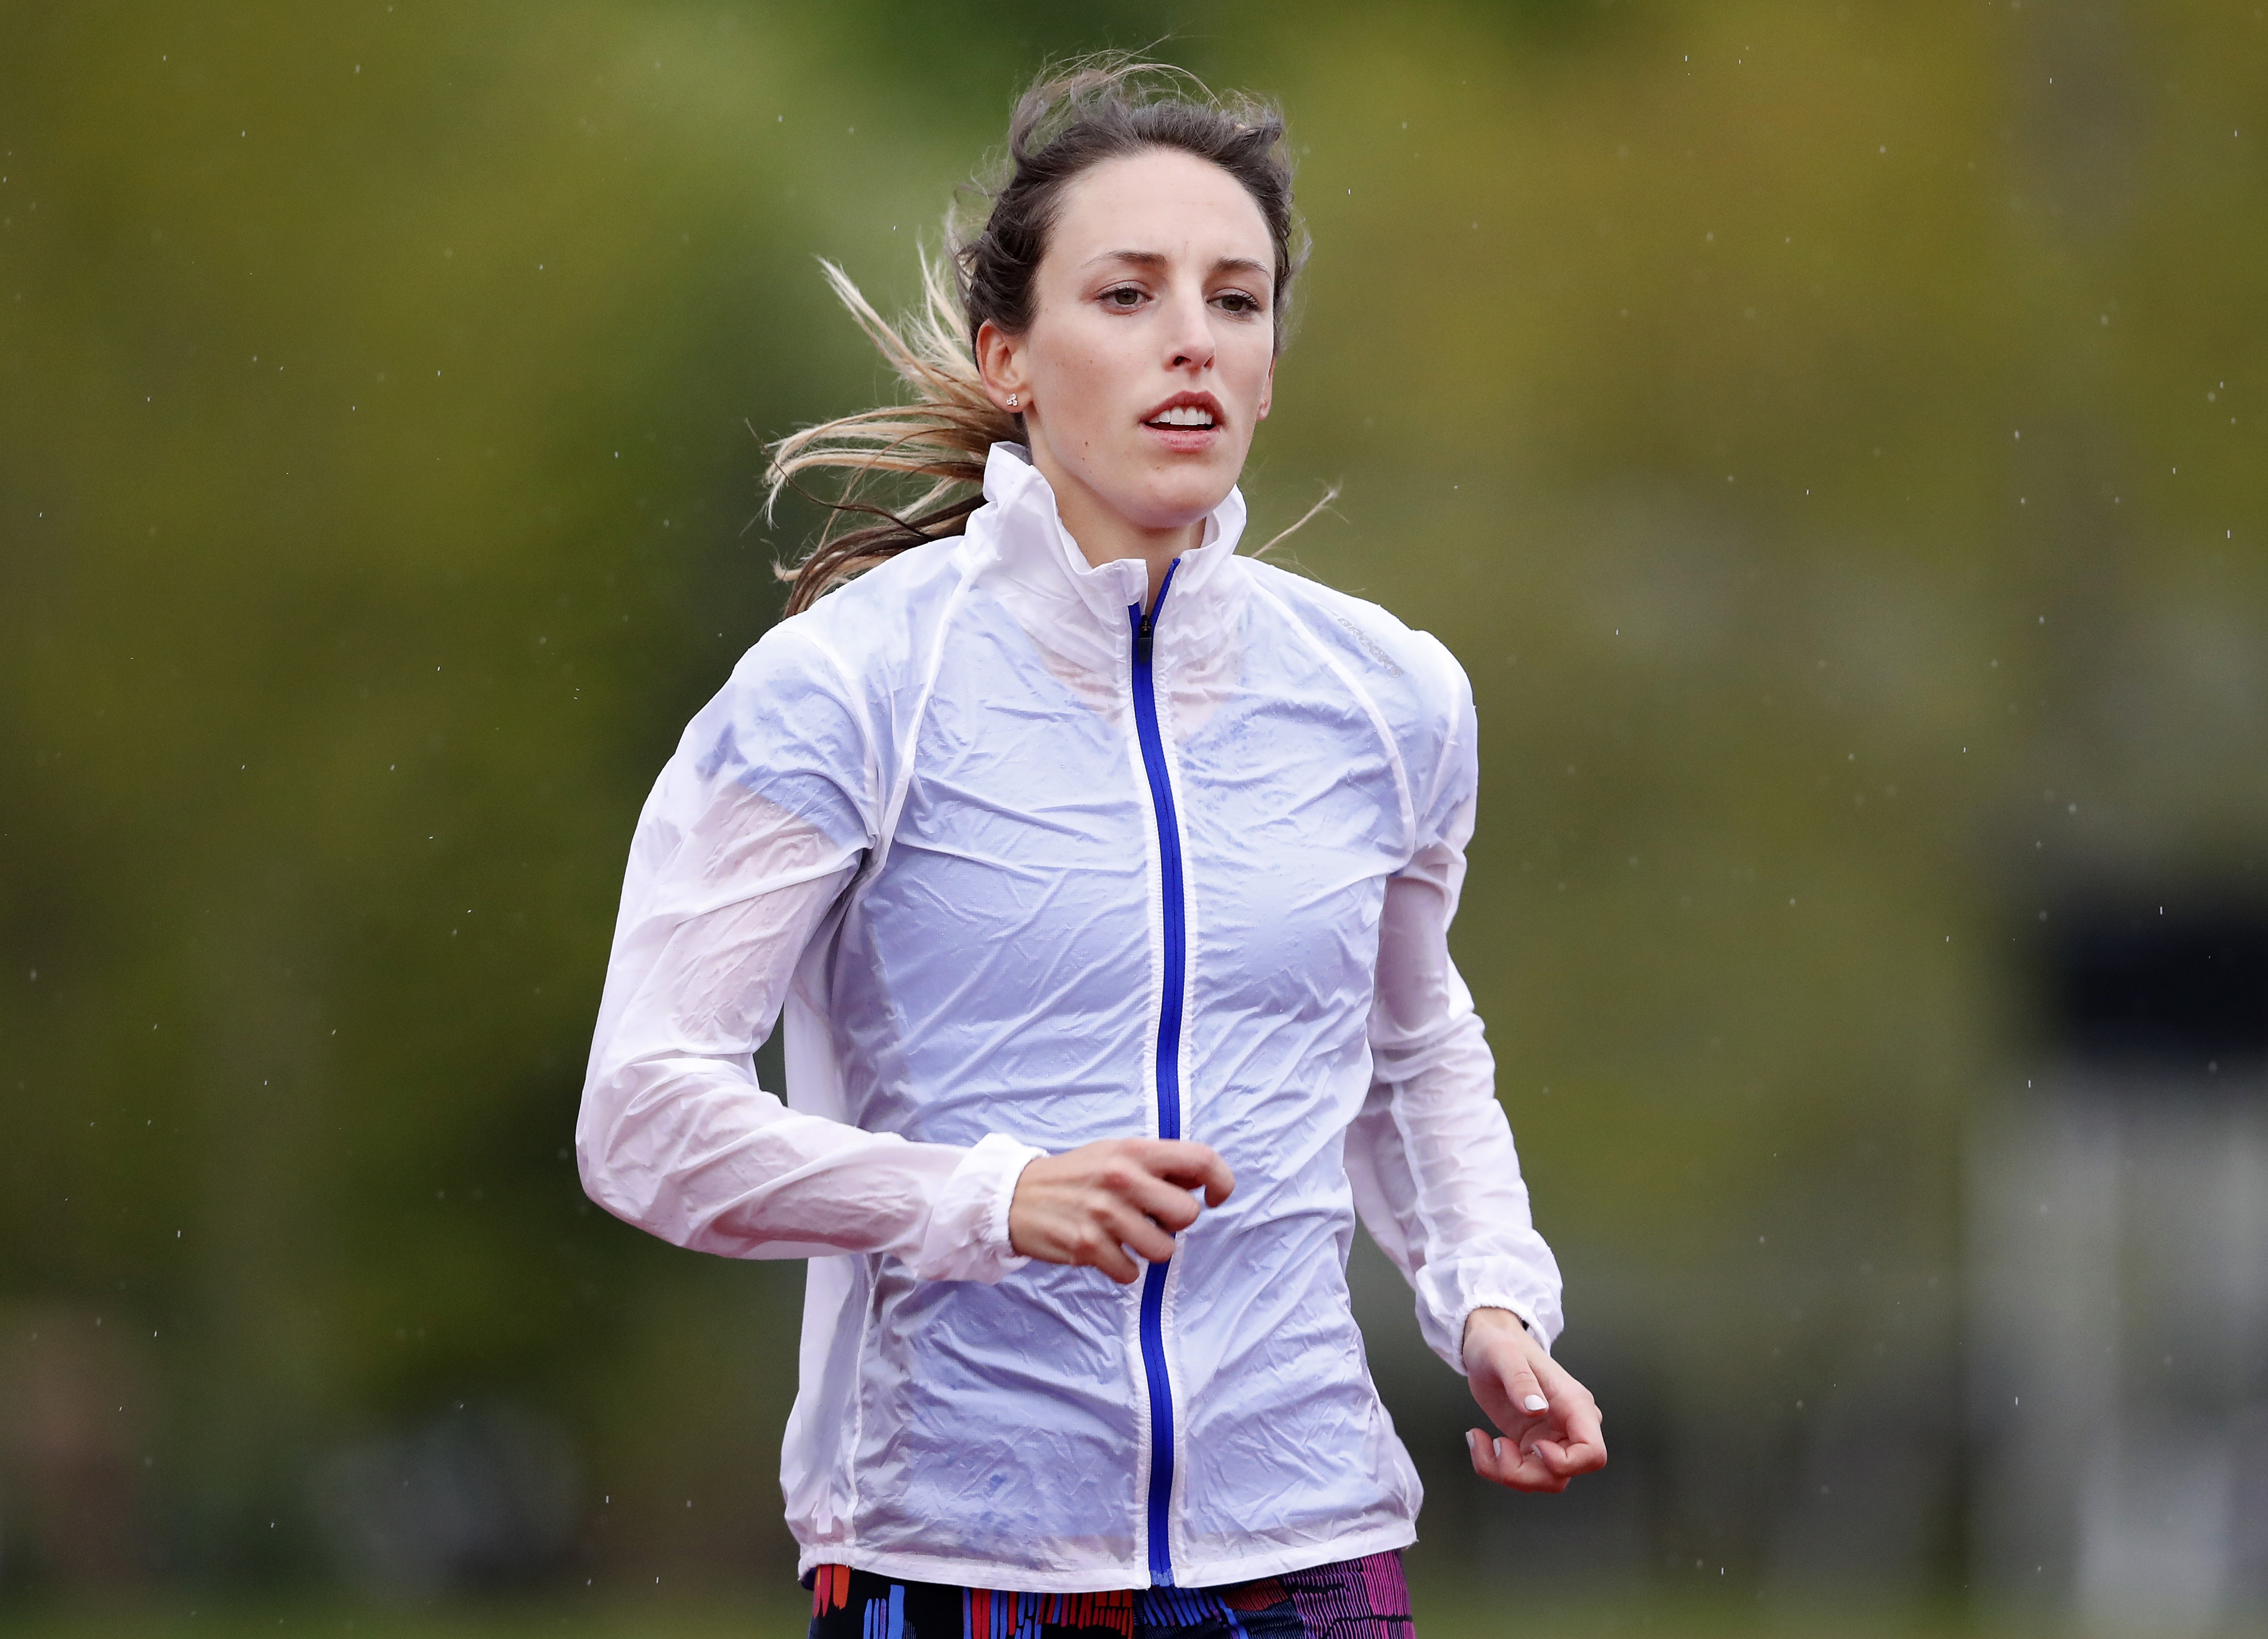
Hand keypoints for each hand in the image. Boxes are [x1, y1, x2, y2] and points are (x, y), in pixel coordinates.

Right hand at [1007, 1138, 1234, 1283]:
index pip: (1201, 1159)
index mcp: (1134, 1150)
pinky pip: (1132, 1273)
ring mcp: (1104, 1214)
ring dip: (1150, 1249)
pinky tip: (1106, 1250)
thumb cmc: (1076, 1176)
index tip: (1215, 1197)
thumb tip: (1202, 1183)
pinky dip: (1123, 1268)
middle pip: (1187, 1214)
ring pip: (1163, 1250)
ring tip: (1126, 1235)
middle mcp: (1122, 1179)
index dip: (1221, 1181)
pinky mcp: (1087, 1246)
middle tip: (1151, 1217)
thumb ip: (1159, 1165)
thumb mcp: (1116, 1153)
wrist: (1014, 1196)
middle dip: (1175, 1223)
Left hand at [1460, 1307, 1606, 1491]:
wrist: (1488, 1343)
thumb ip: (1520, 1380)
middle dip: (1524, 1474)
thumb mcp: (1503, 1354)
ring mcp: (1550, 1439)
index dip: (1567, 1463)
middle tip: (1496, 1446)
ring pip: (1540, 1480)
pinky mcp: (1530, 1446)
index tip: (1534, 1447)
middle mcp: (1568, 1426)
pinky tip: (1477, 1439)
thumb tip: (1537, 1409)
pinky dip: (1494, 1466)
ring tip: (1479, 1440)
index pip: (1593, 1453)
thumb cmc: (1499, 1343)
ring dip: (1505, 1472)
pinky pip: (1520, 1473)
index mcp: (1574, 1404)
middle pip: (1562, 1476)